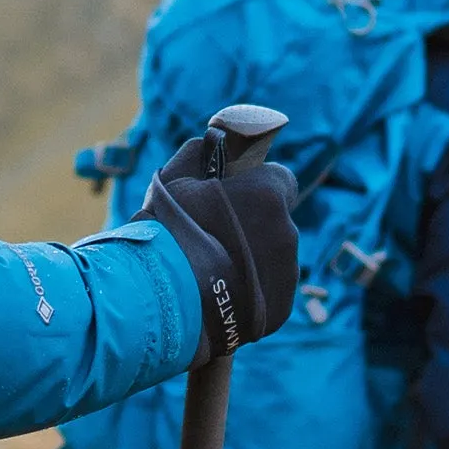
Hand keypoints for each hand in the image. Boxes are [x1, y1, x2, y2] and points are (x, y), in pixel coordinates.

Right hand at [138, 132, 300, 364]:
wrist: (162, 298)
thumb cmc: (166, 232)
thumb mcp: (174, 180)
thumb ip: (199, 154)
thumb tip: (212, 141)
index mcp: (267, 194)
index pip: (280, 179)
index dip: (258, 187)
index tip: (238, 197)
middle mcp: (286, 232)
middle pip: (275, 222)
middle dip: (253, 227)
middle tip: (215, 238)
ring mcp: (286, 273)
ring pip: (274, 258)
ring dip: (252, 260)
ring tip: (213, 273)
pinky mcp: (281, 308)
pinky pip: (270, 292)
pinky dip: (251, 292)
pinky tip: (221, 296)